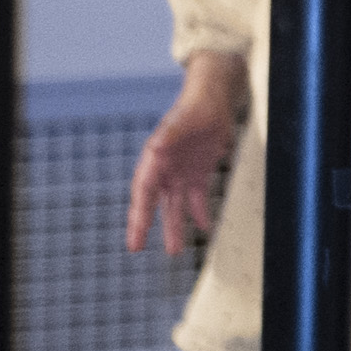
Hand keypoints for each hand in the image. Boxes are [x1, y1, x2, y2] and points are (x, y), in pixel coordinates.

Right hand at [125, 54, 244, 253]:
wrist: (215, 99)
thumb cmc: (195, 107)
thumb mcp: (183, 120)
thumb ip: (170, 135)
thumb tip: (156, 149)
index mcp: (155, 158)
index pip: (143, 191)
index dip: (138, 213)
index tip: (135, 233)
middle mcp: (164, 169)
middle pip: (153, 203)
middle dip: (145, 225)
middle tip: (135, 246)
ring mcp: (180, 172)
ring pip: (174, 206)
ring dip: (174, 227)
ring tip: (174, 251)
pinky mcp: (198, 172)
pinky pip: (198, 198)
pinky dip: (201, 214)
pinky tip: (205, 229)